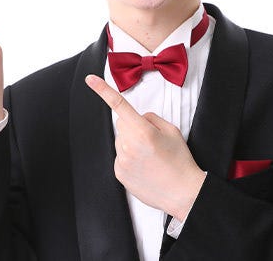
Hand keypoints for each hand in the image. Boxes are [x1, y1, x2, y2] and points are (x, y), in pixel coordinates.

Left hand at [85, 74, 205, 220]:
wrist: (182, 192)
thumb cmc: (179, 160)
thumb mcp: (171, 130)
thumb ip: (151, 118)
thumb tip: (139, 118)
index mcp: (142, 131)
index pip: (119, 105)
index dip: (102, 90)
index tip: (89, 79)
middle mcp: (128, 145)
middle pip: (122, 124)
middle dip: (133, 126)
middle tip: (151, 140)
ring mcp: (122, 161)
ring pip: (121, 140)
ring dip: (131, 142)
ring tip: (149, 156)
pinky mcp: (119, 173)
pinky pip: (120, 155)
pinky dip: (129, 156)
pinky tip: (144, 165)